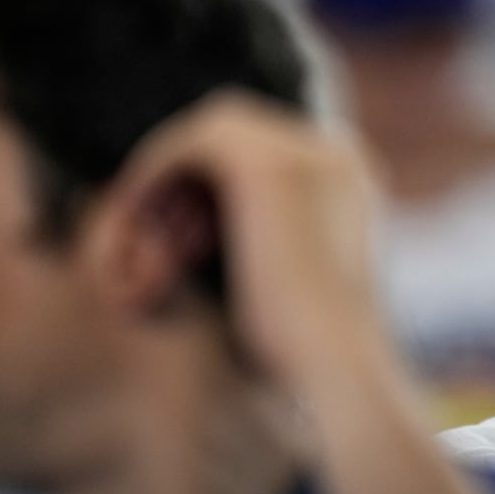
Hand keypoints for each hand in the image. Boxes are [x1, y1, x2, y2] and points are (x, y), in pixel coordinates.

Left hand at [115, 90, 384, 387]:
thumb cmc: (317, 344)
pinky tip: (136, 211)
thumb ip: (281, 237)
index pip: (276, 144)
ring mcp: (307, 153)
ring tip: (146, 220)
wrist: (339, 366)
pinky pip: (191, 142)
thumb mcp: (306, 276)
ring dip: (175, 168)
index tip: (187, 225)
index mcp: (358, 179)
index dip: (222, 178)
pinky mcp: (265, 165)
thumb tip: (226, 227)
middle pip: (245, 128)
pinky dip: (158, 170)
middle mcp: (339, 154)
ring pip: (216, 127)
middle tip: (162, 224)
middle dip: (196, 170)